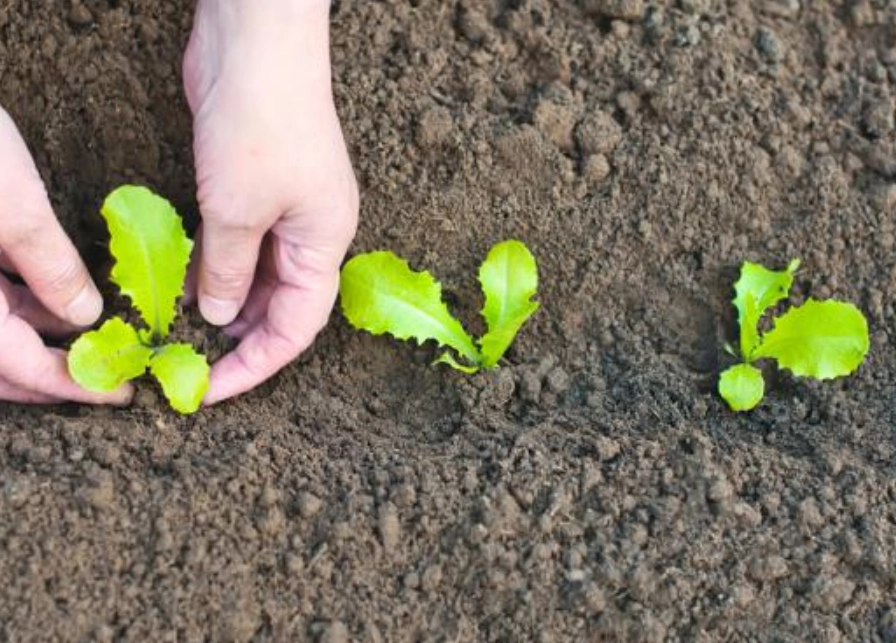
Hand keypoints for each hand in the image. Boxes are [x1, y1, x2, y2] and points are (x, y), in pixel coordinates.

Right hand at [0, 109, 131, 404]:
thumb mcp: (12, 205)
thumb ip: (49, 266)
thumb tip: (85, 317)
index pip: (17, 368)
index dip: (73, 385)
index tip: (121, 396)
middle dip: (52, 377)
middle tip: (108, 378)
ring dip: (36, 344)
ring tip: (93, 340)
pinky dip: (17, 310)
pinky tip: (54, 301)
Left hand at [184, 0, 357, 404]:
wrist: (256, 42)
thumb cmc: (262, 122)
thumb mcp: (235, 210)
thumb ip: (226, 272)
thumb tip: (216, 315)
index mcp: (325, 243)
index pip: (297, 326)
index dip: (256, 364)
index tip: (211, 390)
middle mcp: (313, 233)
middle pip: (281, 306)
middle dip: (238, 339)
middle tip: (190, 366)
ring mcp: (287, 209)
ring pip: (258, 277)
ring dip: (223, 304)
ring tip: (181, 333)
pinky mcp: (258, 188)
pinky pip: (240, 244)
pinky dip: (215, 267)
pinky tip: (185, 285)